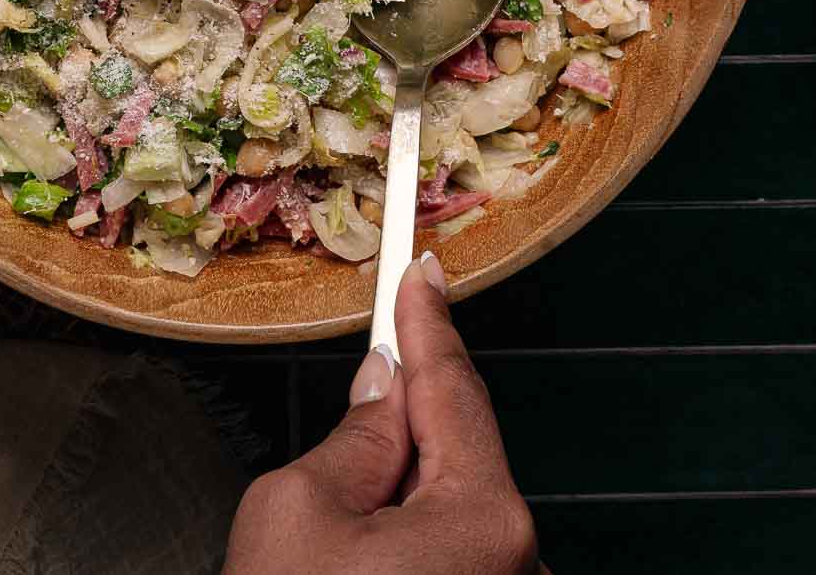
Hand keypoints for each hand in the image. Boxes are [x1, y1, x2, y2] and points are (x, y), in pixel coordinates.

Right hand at [223, 252, 539, 574]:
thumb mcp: (298, 509)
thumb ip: (352, 435)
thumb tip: (382, 388)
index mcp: (480, 521)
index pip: (451, 389)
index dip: (428, 321)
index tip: (423, 269)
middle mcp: (517, 559)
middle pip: (452, 450)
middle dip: (402, 416)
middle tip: (365, 381)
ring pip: (446, 501)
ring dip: (400, 488)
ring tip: (339, 526)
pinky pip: (450, 547)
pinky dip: (409, 533)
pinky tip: (363, 556)